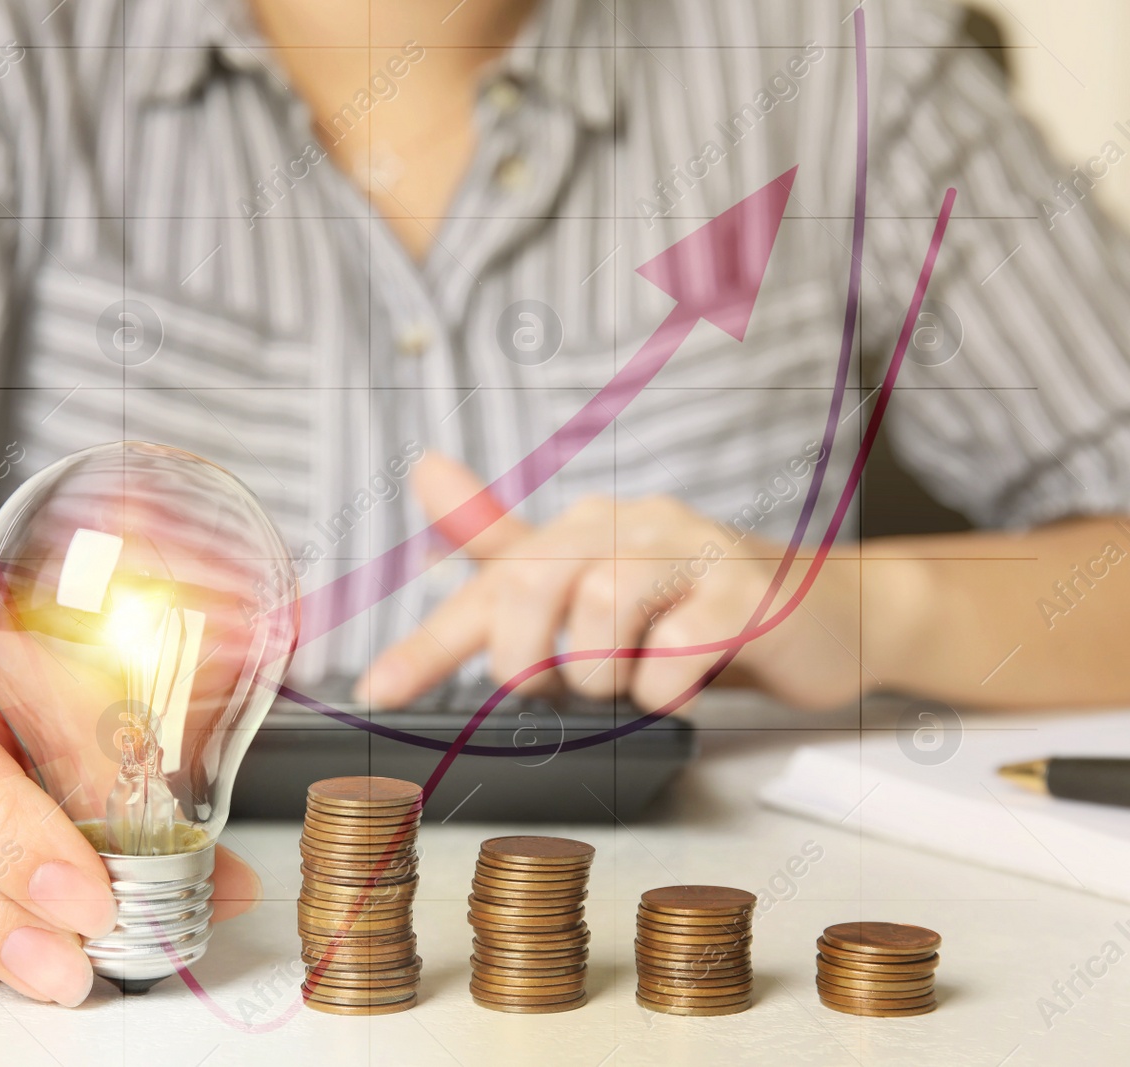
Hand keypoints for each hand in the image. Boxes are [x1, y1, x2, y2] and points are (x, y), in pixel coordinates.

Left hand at [356, 455, 872, 712]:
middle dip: (530, 659)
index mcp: (583, 526)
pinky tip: (685, 680)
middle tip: (556, 687)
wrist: (825, 614)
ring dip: (605, 677)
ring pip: (600, 617)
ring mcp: (694, 550)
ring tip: (635, 679)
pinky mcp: (747, 591)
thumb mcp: (594, 581)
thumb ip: (509, 546)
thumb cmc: (694, 605)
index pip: (488, 586)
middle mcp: (631, 522)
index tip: (376, 690)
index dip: (427, 645)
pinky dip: (665, 688)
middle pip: (534, 589)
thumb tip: (423, 470)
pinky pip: (674, 654)